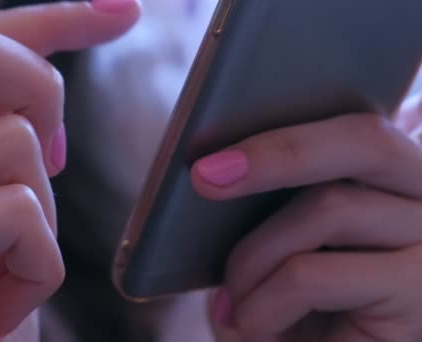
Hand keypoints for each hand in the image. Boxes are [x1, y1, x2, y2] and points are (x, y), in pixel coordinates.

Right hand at [0, 1, 139, 340]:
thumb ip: (0, 141)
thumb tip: (39, 90)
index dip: (43, 20)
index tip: (120, 12)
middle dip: (37, 88)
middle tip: (54, 164)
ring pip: (11, 142)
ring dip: (41, 223)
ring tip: (6, 278)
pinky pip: (15, 211)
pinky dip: (38, 268)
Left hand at [191, 100, 421, 340]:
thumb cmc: (297, 312)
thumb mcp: (279, 247)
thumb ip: (272, 202)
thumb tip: (221, 164)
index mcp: (392, 176)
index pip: (356, 123)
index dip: (287, 130)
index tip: (219, 147)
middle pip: (364, 139)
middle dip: (276, 153)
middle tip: (205, 177)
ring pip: (326, 208)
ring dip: (253, 259)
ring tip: (229, 302)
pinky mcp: (420, 294)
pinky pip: (312, 274)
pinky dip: (264, 303)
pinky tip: (252, 326)